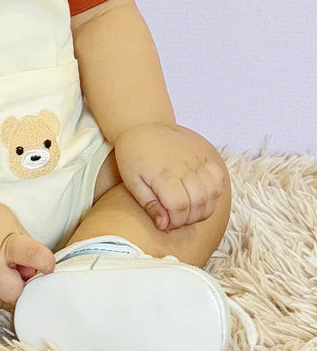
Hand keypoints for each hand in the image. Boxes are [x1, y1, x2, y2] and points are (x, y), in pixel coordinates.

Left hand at [113, 123, 227, 231]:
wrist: (143, 125)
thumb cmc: (133, 155)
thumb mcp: (132, 181)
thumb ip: (149, 204)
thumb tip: (165, 225)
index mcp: (162, 173)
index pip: (179, 206)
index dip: (176, 221)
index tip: (167, 224)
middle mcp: (183, 166)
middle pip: (198, 202)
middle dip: (189, 219)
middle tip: (177, 219)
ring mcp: (196, 159)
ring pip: (212, 193)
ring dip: (204, 209)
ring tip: (189, 211)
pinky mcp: (204, 154)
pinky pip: (219, 177)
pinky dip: (214, 192)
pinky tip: (201, 196)